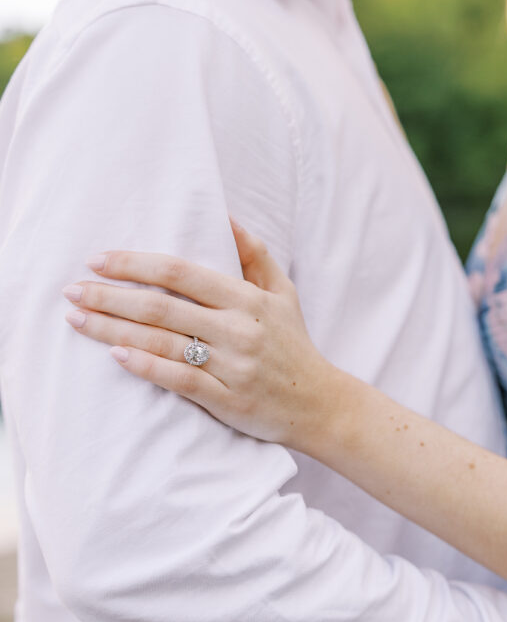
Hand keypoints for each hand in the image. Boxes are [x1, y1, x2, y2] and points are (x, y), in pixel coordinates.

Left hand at [62, 222, 334, 445]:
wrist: (321, 405)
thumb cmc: (295, 346)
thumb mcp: (283, 293)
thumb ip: (255, 254)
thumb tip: (225, 216)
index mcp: (247, 299)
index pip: (181, 273)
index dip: (136, 263)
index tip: (98, 259)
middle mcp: (238, 329)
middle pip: (162, 306)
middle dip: (111, 295)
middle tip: (71, 289)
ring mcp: (232, 366)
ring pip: (163, 341)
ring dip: (113, 328)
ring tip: (77, 318)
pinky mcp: (228, 400)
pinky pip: (179, 381)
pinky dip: (145, 366)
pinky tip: (114, 354)